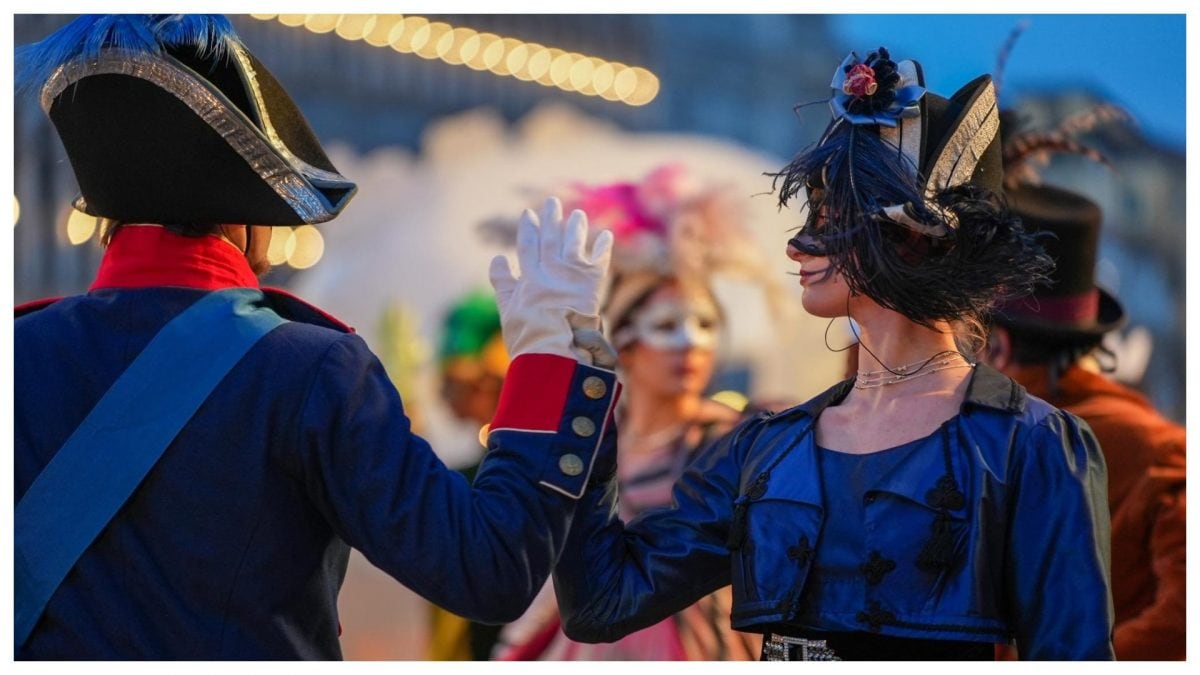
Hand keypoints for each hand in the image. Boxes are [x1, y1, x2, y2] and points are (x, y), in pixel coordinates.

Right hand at [489, 197, 613, 363]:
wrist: (558, 354)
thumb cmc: (529, 337)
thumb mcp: (508, 310)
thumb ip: (503, 283)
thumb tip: (497, 258)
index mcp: (531, 278)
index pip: (528, 246)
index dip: (528, 229)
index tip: (529, 214)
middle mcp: (553, 271)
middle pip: (551, 239)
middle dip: (551, 220)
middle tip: (553, 202)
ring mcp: (574, 277)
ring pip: (575, 245)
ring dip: (576, 229)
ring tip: (578, 215)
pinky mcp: (593, 285)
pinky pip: (600, 261)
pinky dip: (602, 248)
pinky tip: (606, 235)